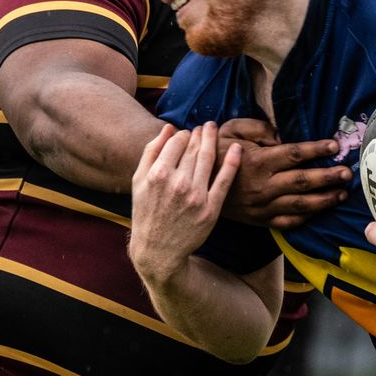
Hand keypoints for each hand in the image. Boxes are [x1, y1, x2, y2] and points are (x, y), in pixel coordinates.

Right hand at [129, 123, 240, 279]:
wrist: (158, 249)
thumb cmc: (147, 212)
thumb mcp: (139, 181)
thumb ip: (151, 152)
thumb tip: (168, 128)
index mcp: (158, 174)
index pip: (177, 141)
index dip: (184, 134)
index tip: (187, 134)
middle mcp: (177, 183)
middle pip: (194, 148)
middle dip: (200, 134)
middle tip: (206, 126)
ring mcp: (196, 196)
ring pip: (208, 159)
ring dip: (213, 140)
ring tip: (215, 130)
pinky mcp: (210, 209)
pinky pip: (224, 180)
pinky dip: (232, 162)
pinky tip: (237, 148)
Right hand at [218, 117, 351, 227]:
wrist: (195, 184)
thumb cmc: (216, 153)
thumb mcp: (231, 130)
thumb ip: (259, 128)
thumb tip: (284, 133)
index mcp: (258, 161)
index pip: (294, 154)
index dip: (316, 150)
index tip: (334, 145)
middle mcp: (263, 186)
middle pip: (303, 181)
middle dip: (328, 177)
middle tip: (347, 173)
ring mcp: (263, 206)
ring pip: (300, 205)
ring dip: (324, 200)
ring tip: (342, 193)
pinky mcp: (261, 220)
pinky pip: (288, 223)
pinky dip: (307, 218)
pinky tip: (321, 211)